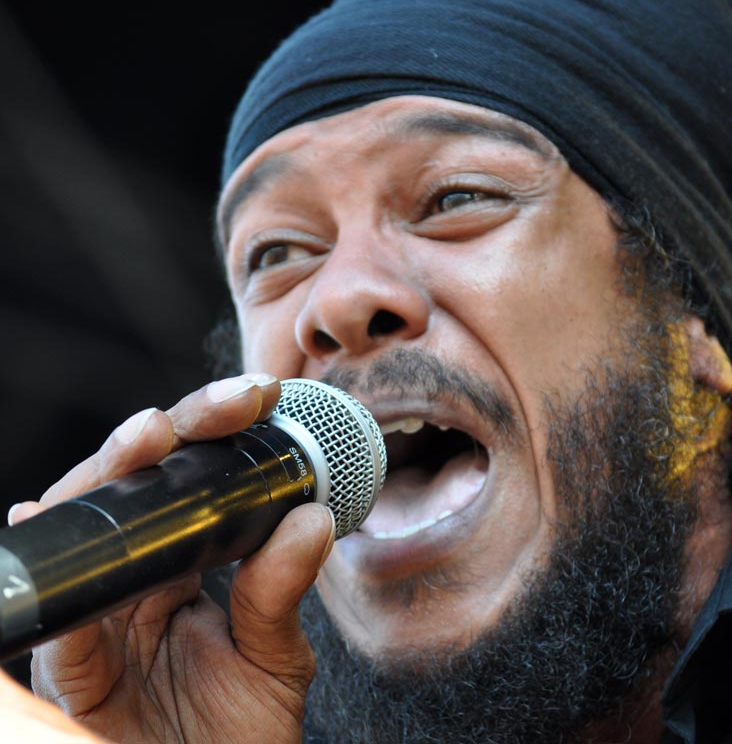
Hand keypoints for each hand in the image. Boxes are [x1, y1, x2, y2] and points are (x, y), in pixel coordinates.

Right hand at [9, 375, 335, 743]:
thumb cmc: (237, 737)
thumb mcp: (275, 659)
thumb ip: (281, 592)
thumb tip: (311, 518)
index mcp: (184, 567)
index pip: (191, 483)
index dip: (215, 431)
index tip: (260, 395)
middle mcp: (137, 581)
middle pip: (135, 488)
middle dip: (166, 431)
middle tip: (216, 405)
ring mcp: (105, 619)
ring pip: (88, 533)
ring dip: (111, 478)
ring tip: (147, 438)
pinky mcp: (79, 675)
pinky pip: (64, 624)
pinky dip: (60, 577)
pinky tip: (46, 522)